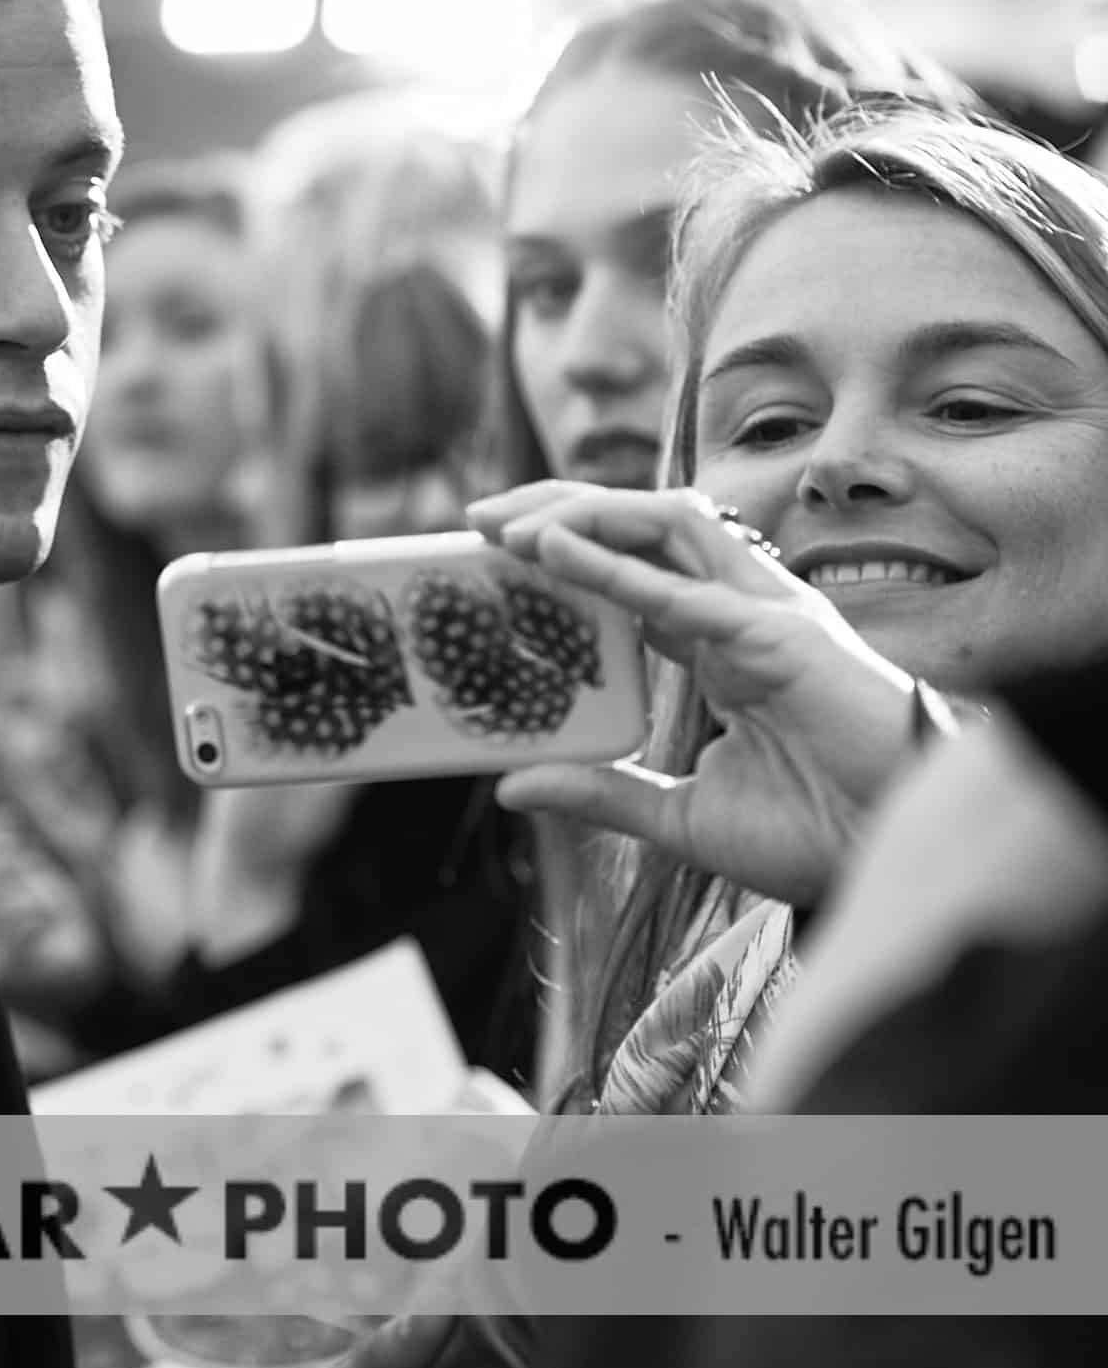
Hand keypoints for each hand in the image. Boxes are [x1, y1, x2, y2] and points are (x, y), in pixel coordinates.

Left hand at [464, 482, 918, 906]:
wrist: (892, 860)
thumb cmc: (815, 832)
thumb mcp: (680, 817)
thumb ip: (603, 792)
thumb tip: (513, 786)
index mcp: (720, 646)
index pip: (631, 571)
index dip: (561, 555)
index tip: (486, 557)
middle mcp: (741, 612)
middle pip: (644, 526)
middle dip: (559, 507)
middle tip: (474, 519)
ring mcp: (764, 614)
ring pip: (667, 524)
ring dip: (580, 513)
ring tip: (504, 524)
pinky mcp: (780, 635)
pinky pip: (681, 587)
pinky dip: (611, 564)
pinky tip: (551, 552)